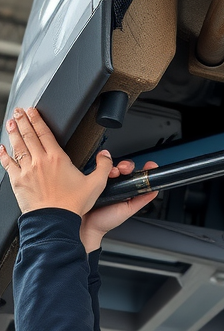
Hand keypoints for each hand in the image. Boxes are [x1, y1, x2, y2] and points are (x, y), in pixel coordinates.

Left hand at [0, 108, 157, 251]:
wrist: (55, 220)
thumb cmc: (73, 204)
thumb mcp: (96, 184)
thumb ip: (103, 167)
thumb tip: (106, 156)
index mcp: (58, 159)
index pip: (44, 133)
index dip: (37, 119)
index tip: (32, 111)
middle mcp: (40, 161)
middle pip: (28, 135)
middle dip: (22, 120)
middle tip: (19, 111)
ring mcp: (27, 170)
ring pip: (17, 146)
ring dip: (13, 132)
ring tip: (11, 122)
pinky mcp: (18, 181)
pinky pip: (8, 164)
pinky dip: (3, 154)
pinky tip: (2, 148)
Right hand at [80, 158, 158, 252]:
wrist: (86, 226)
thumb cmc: (106, 220)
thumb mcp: (129, 210)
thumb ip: (142, 200)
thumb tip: (155, 190)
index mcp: (128, 190)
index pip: (138, 176)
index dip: (145, 169)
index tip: (149, 165)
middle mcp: (117, 185)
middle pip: (125, 168)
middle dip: (127, 166)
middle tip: (125, 170)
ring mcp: (104, 182)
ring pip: (112, 167)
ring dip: (115, 167)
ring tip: (113, 173)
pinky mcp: (92, 180)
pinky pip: (97, 170)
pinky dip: (101, 168)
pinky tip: (103, 172)